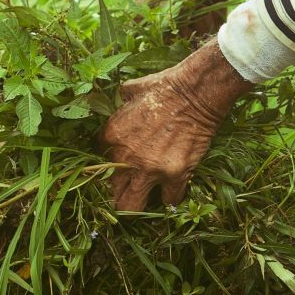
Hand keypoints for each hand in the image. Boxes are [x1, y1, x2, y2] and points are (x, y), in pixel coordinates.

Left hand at [102, 39, 253, 211]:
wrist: (195, 92)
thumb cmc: (163, 87)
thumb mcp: (130, 91)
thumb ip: (119, 102)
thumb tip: (117, 100)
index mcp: (111, 137)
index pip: (99, 164)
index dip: (111, 166)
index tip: (121, 166)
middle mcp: (125, 158)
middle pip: (111, 192)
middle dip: (119, 194)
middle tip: (130, 191)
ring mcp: (150, 169)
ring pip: (132, 207)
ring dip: (140, 204)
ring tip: (147, 198)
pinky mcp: (174, 175)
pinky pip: (169, 200)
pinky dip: (172, 197)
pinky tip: (173, 189)